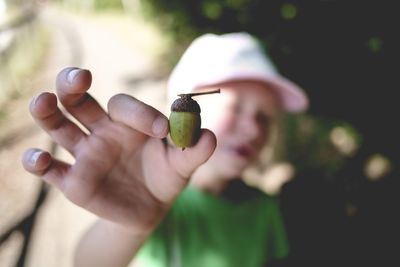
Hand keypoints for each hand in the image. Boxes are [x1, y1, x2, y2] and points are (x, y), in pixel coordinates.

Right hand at [21, 67, 215, 232]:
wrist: (151, 208)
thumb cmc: (166, 176)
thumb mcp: (183, 163)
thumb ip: (195, 149)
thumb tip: (210, 136)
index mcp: (127, 122)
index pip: (123, 105)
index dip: (140, 113)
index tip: (162, 130)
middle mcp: (101, 131)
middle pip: (78, 100)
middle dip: (73, 85)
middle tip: (79, 77)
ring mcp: (84, 155)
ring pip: (58, 126)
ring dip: (47, 112)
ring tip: (44, 101)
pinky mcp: (73, 181)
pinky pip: (50, 170)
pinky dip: (38, 162)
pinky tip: (39, 158)